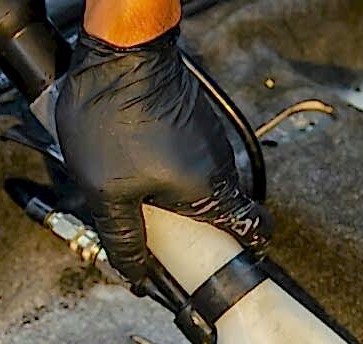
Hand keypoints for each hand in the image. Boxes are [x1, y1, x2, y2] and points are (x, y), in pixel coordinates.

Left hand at [55, 28, 272, 290]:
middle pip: (219, 209)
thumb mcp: (107, 193)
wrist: (117, 52)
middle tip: (158, 238)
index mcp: (210, 192)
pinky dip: (164, 168)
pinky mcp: (191, 118)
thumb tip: (132, 272)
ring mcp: (207, 137)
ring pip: (197, 182)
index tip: (230, 260)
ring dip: (170, 195)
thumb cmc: (114, 120)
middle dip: (190, 227)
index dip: (248, 248)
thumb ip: (123, 237)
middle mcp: (219, 164)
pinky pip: (184, 157)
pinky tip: (130, 164)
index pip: (255, 228)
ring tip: (133, 196)